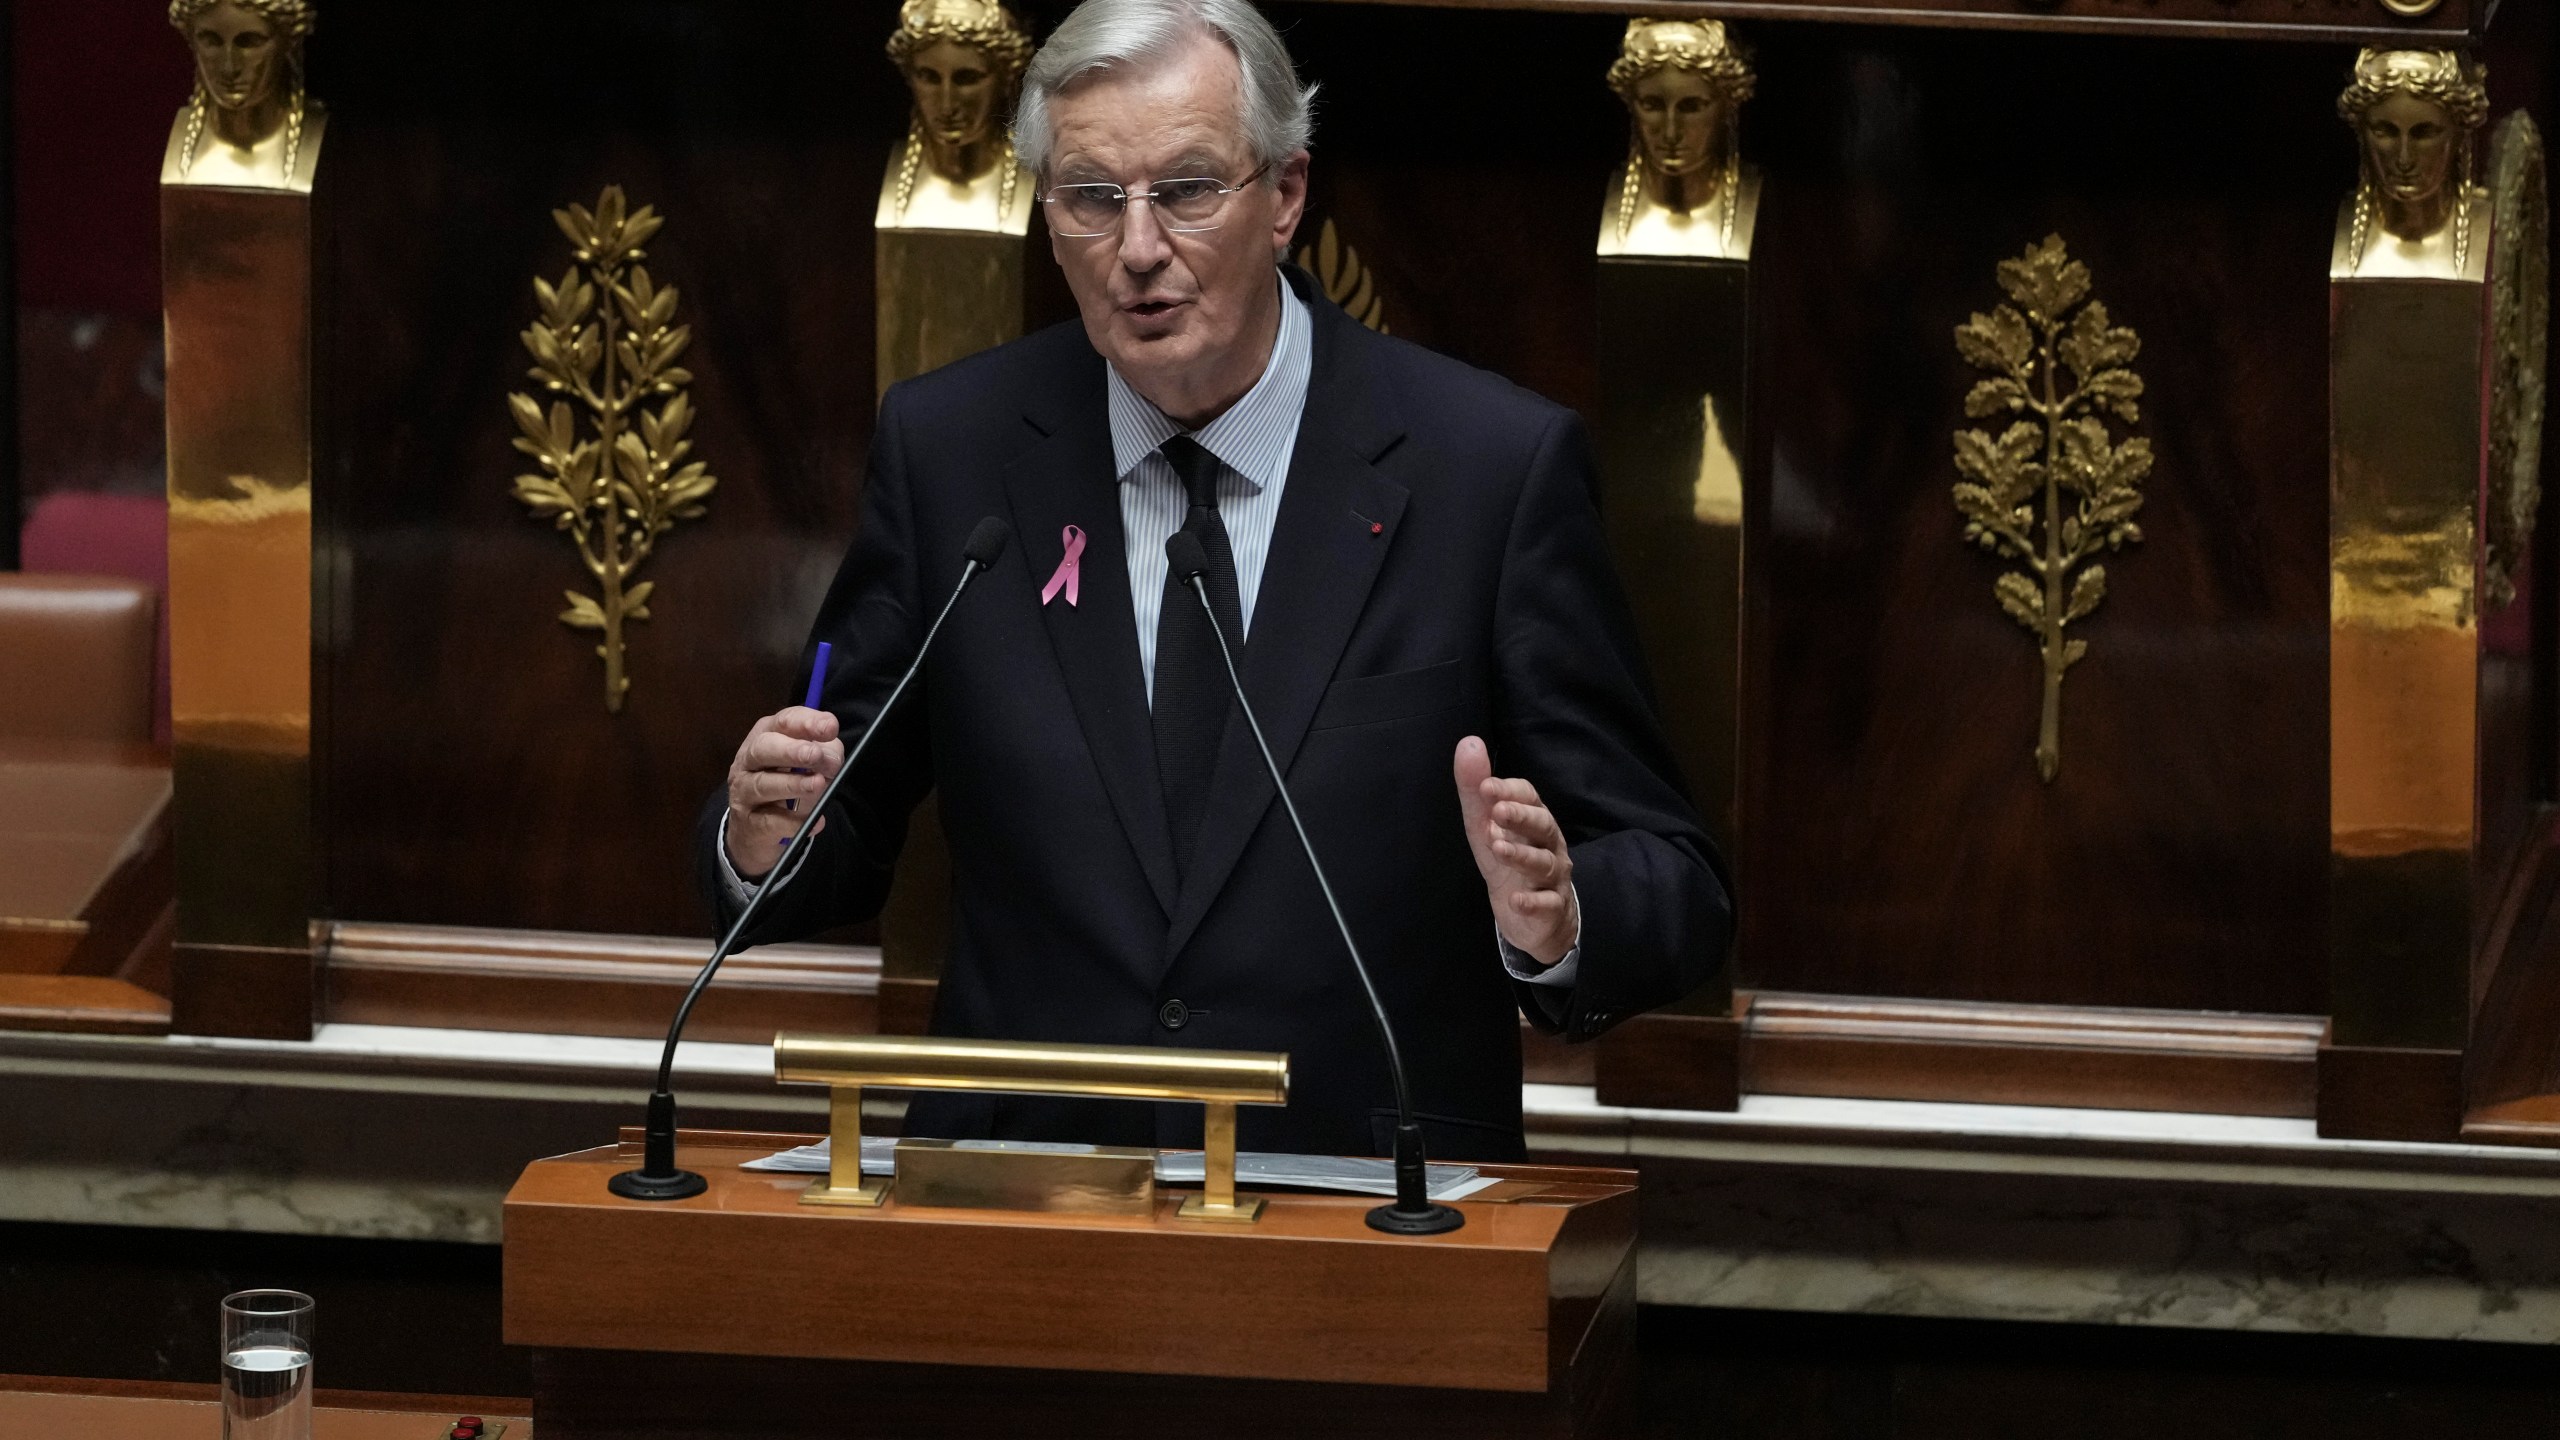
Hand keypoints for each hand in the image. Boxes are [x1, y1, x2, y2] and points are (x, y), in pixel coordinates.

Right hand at [724, 707, 843, 880]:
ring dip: (792, 784)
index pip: (783, 722)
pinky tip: (816, 822)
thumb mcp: (809, 765)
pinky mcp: (747, 823)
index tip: (831, 727)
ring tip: (817, 785)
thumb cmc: (787, 787)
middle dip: (790, 750)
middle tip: (815, 755)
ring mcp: (744, 792)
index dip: (806, 723)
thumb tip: (832, 759)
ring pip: (763, 784)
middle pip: (763, 748)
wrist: (756, 830)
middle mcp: (749, 761)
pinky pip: (770, 822)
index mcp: (766, 737)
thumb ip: (824, 755)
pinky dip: (794, 822)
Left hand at [1453, 736, 1578, 965]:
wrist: (1536, 918)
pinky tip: (1516, 900)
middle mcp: (1549, 844)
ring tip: (1498, 848)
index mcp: (1533, 820)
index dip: (1509, 790)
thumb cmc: (1509, 863)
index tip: (1486, 785)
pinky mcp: (1552, 908)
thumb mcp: (1486, 827)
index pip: (1529, 796)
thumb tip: (1468, 743)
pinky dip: (1533, 902)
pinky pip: (1548, 904)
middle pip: (1543, 825)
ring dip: (1522, 855)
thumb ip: (1476, 790)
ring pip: (1544, 863)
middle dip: (1521, 816)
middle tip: (1498, 811)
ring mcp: (1553, 877)